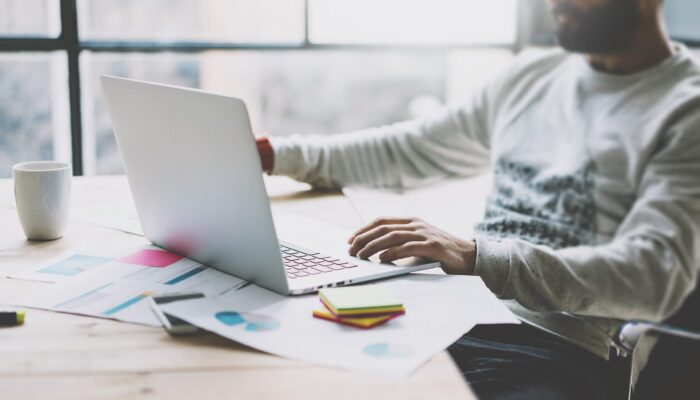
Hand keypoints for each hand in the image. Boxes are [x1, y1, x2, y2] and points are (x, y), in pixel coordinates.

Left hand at [347, 217, 476, 274]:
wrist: (468, 257)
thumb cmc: (438, 253)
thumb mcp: (416, 245)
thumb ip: (399, 245)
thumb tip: (372, 253)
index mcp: (411, 221)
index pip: (381, 221)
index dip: (364, 229)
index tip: (350, 240)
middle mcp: (416, 224)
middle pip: (383, 228)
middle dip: (364, 239)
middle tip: (351, 250)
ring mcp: (425, 234)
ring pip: (393, 236)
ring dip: (374, 246)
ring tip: (362, 255)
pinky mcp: (433, 246)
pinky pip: (408, 247)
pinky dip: (393, 253)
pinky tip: (382, 259)